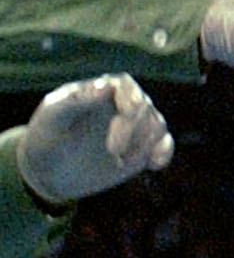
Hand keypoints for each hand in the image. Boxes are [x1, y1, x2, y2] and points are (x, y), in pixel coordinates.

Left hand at [17, 74, 174, 206]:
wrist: (47, 170)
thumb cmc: (46, 136)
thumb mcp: (52, 117)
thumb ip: (75, 100)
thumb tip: (105, 87)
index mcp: (103, 89)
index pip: (126, 87)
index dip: (129, 100)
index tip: (125, 117)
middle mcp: (123, 104)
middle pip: (144, 107)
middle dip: (134, 129)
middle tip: (113, 150)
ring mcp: (134, 126)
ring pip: (157, 124)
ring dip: (146, 143)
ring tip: (122, 161)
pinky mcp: (141, 148)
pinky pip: (163, 144)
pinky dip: (164, 151)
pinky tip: (155, 164)